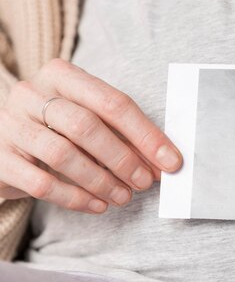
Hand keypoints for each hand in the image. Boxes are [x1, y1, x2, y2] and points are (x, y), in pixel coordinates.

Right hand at [0, 58, 181, 212]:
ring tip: (123, 196)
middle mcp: (32, 93)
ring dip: (101, 180)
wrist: (0, 141)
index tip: (171, 161)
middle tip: (144, 182)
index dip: (146, 134)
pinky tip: (97, 205)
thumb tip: (162, 162)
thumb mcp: (87, 119)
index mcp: (61, 76)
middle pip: (86, 126)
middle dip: (123, 158)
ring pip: (62, 155)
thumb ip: (122, 136)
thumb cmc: (56, 128)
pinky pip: (41, 183)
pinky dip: (75, 198)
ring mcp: (10, 124)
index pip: (113, 103)